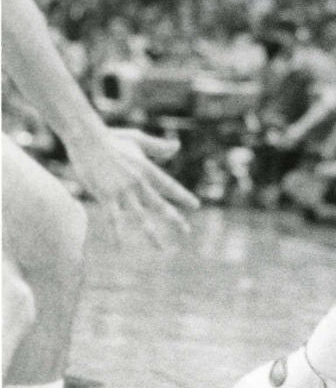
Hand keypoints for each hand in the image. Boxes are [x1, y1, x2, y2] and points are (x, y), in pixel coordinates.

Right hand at [66, 126, 199, 247]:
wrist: (87, 138)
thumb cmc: (111, 138)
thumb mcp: (138, 139)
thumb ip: (158, 146)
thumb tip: (177, 146)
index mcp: (147, 169)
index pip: (169, 186)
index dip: (183, 196)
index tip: (196, 206)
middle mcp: (139, 182)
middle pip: (160, 204)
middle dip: (174, 219)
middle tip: (187, 231)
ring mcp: (123, 190)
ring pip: (140, 216)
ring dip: (152, 234)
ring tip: (161, 248)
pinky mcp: (106, 195)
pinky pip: (112, 219)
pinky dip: (117, 233)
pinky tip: (120, 247)